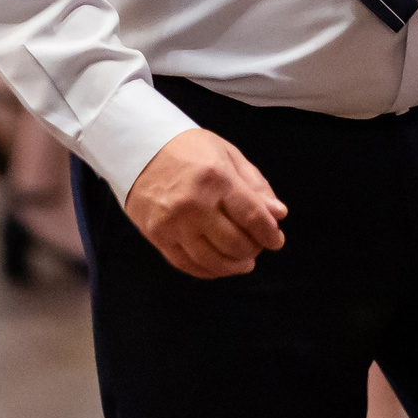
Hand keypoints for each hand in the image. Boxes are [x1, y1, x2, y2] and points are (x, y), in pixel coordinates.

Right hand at [122, 128, 286, 279]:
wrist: (138, 147)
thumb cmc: (188, 149)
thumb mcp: (228, 154)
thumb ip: (255, 185)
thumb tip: (278, 214)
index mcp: (216, 178)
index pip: (252, 217)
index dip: (269, 234)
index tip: (276, 240)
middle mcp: (194, 204)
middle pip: (234, 243)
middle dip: (253, 250)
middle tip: (257, 247)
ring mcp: (174, 223)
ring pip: (212, 260)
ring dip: (233, 266)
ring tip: (243, 262)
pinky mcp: (157, 236)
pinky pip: (187, 265)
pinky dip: (208, 270)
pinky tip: (219, 265)